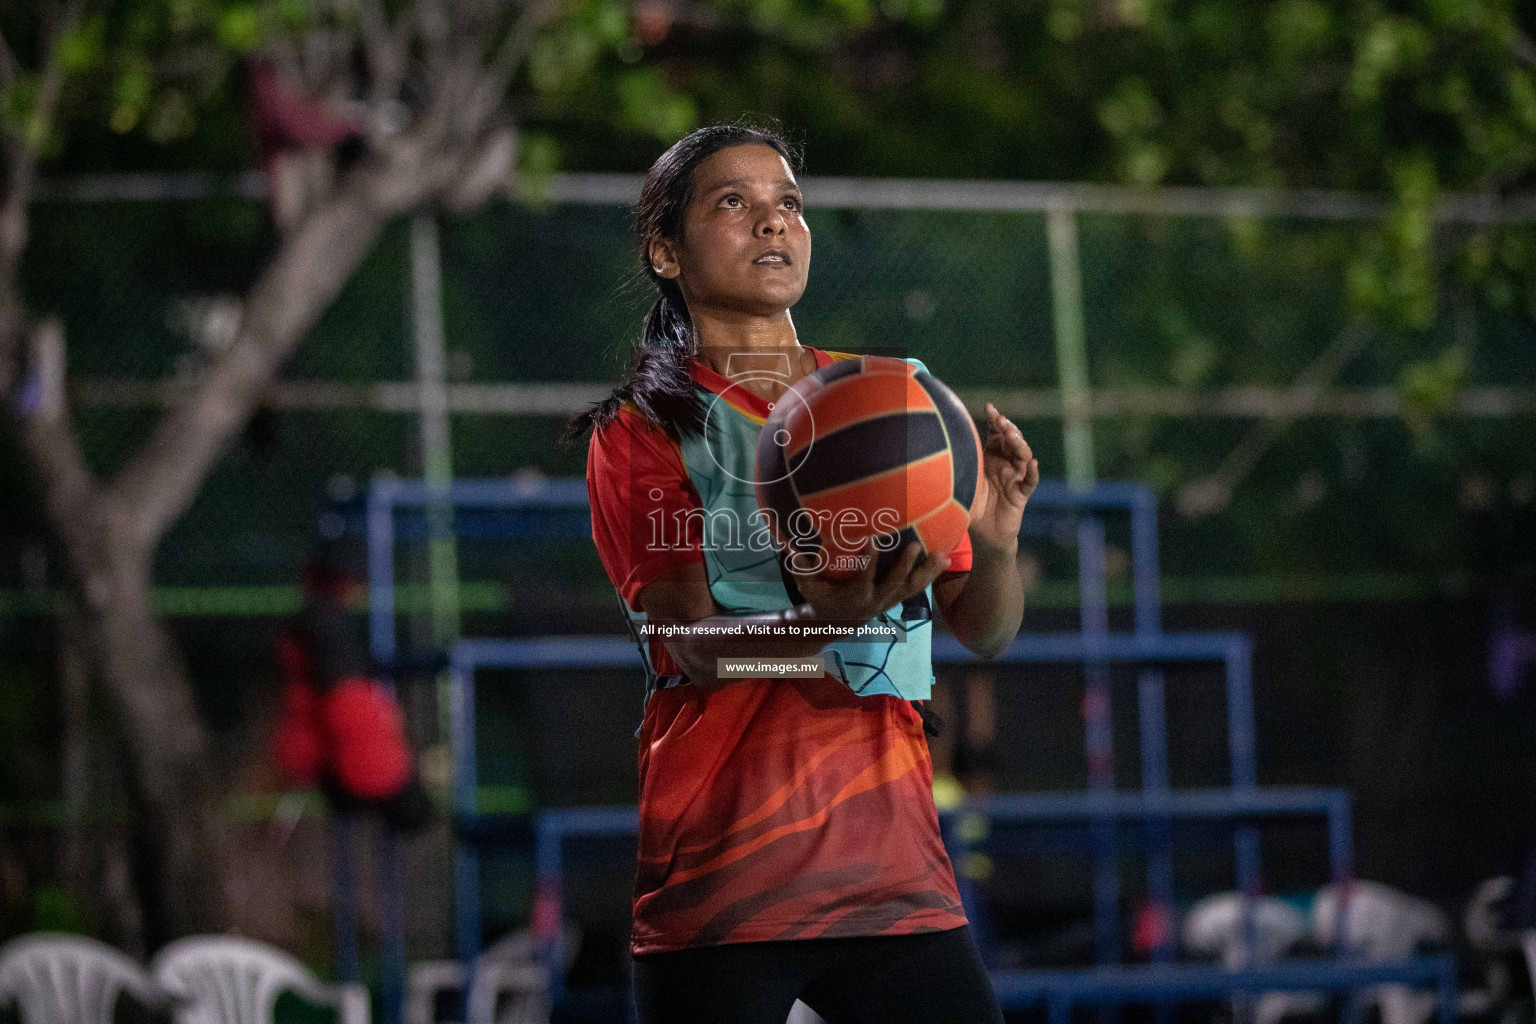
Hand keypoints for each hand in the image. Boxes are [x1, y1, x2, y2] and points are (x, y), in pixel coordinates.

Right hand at [791, 541, 949, 622]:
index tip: (872, 541)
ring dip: (928, 572)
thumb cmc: (822, 597)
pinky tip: (946, 558)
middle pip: (895, 584)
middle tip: (915, 545)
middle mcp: (877, 600)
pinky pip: (918, 586)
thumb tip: (789, 548)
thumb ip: (801, 569)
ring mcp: (891, 599)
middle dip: (906, 566)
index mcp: (856, 596)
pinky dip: (932, 574)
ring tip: (942, 554)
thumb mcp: (808, 587)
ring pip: (912, 587)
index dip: (868, 561)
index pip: (864, 578)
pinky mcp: (899, 597)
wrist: (838, 621)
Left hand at [969, 403, 1039, 551]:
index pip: (996, 434)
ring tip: (1012, 436)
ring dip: (1019, 444)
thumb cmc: (971, 505)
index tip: (990, 407)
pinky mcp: (1021, 494)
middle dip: (1008, 428)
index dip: (995, 420)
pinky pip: (1030, 481)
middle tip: (1001, 421)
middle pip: (1011, 441)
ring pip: (1022, 456)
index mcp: (991, 457)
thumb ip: (959, 464)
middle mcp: (1005, 464)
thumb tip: (938, 445)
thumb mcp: (962, 481)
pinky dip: (1032, 472)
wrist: (983, 534)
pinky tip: (1032, 463)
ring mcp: (1015, 477)